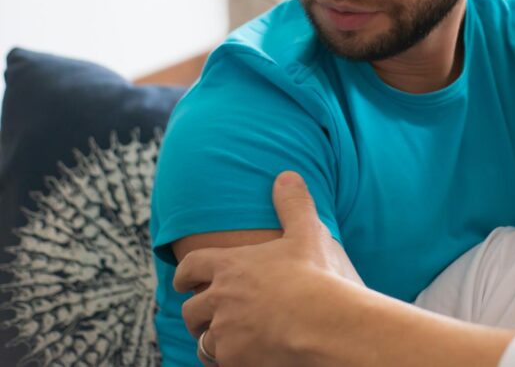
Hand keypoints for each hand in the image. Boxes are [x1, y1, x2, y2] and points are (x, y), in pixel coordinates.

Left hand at [174, 171, 362, 365]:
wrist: (321, 322)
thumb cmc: (314, 275)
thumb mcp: (307, 232)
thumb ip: (293, 204)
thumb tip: (286, 175)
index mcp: (230, 265)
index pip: (191, 266)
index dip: (184, 273)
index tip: (183, 280)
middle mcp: (219, 298)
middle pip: (191, 309)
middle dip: (196, 313)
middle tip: (205, 316)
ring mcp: (224, 331)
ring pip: (203, 340)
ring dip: (211, 339)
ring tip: (225, 340)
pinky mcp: (233, 358)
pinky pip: (220, 362)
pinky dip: (229, 360)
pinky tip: (243, 358)